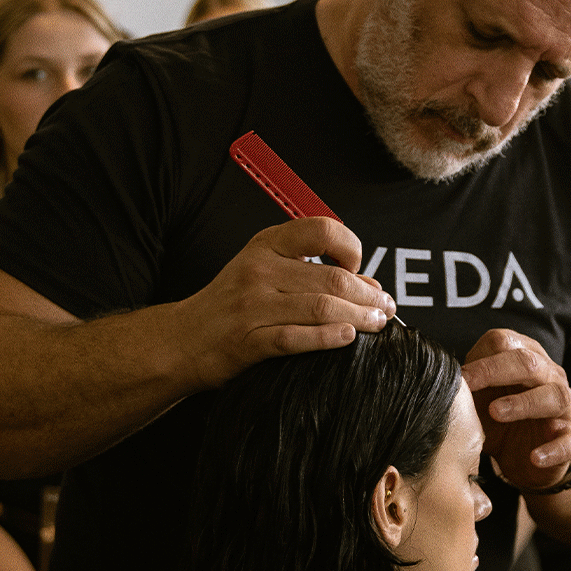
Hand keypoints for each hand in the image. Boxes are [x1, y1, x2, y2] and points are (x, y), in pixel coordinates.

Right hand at [182, 217, 396, 386]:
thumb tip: (370, 284)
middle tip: (386, 308)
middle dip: (368, 295)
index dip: (351, 247)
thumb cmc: (232, 305)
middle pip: (332, 277)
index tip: (360, 268)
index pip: (322, 230)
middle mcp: (260, 270)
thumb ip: (312, 272)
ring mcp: (252, 305)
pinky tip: (347, 337)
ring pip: (322, 308)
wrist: (183, 339)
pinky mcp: (248, 341)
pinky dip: (328, 338)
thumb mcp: (265, 271)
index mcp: (267, 245)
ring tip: (377, 325)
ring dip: (359, 317)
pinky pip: (297, 338)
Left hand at [462, 330, 570, 492]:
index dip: (480, 358)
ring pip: (554, 396)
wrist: (529, 457)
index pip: (506, 344)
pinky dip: (554, 449)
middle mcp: (548, 377)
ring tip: (497, 412)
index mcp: (524, 359)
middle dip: (496, 371)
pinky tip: (535, 457)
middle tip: (470, 385)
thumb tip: (437, 378)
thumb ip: (465, 387)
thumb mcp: (478, 401)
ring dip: (524, 403)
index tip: (458, 376)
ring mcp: (563, 408)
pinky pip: (569, 441)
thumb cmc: (501, 420)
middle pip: (529, 362)